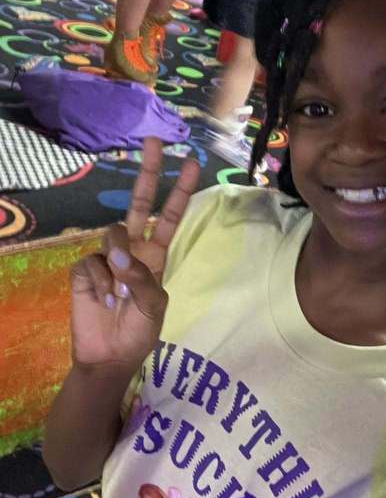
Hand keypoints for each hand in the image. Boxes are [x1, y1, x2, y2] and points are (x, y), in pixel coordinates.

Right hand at [70, 138, 199, 374]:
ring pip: (113, 234)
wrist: (109, 356)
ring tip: (121, 292)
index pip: (169, 216)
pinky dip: (99, 280)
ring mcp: (105, 257)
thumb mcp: (156, 307)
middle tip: (155, 141)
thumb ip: (144, 278)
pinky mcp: (83, 269)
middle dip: (149, 171)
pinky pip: (91, 261)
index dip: (179, 191)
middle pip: (139, 202)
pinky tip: (102, 298)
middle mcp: (132, 249)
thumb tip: (119, 256)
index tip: (190, 162)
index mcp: (155, 255)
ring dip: (119, 261)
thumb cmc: (139, 332)